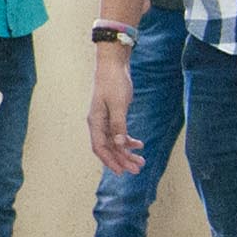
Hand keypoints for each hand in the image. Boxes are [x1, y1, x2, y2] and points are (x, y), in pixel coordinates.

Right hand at [88, 47, 143, 173]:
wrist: (113, 65)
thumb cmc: (113, 82)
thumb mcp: (118, 104)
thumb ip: (118, 125)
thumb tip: (119, 144)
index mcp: (96, 122)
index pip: (100, 148)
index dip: (110, 161)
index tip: (122, 172)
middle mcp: (98, 124)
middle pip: (109, 148)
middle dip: (122, 160)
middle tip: (137, 170)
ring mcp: (105, 121)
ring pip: (115, 143)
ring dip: (127, 153)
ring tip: (141, 161)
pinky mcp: (113, 116)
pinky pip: (119, 134)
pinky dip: (128, 141)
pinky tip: (139, 145)